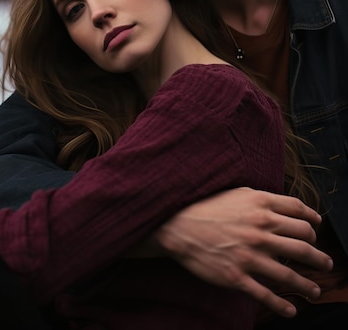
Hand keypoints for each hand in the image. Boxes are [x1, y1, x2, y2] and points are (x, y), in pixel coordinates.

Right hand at [155, 187, 332, 317]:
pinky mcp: (237, 276)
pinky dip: (282, 305)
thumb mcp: (239, 193)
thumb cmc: (209, 207)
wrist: (179, 226)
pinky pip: (266, 295)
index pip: (300, 214)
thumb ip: (264, 200)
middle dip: (319, 256)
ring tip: (315, 290)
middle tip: (325, 263)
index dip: (313, 222)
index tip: (317, 229)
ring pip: (289, 274)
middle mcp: (260, 229)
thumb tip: (288, 208)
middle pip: (302, 244)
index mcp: (261, 206)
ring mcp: (250, 255)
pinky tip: (292, 310)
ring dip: (307, 285)